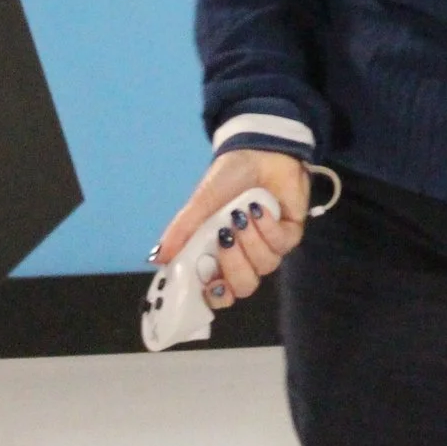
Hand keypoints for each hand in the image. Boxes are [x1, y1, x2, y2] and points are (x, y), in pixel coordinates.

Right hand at [154, 150, 311, 310]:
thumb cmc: (228, 177)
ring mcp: (268, 247)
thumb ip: (181, 230)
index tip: (208, 285)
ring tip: (242, 214)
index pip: (217, 292)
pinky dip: (268, 228)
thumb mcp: (201, 202)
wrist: (261, 149)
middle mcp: (244, 256)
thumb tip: (157, 258)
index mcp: (218, 255)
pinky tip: (260, 209)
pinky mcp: (289, 235)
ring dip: (251, 240)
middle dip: (234, 265)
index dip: (214, 296)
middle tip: (224, 237)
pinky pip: (281, 246)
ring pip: (264, 266)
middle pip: (243, 286)